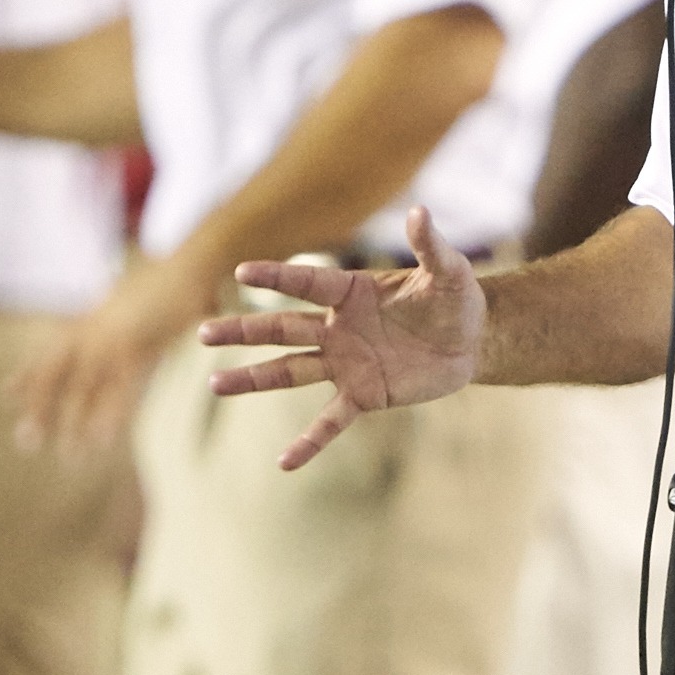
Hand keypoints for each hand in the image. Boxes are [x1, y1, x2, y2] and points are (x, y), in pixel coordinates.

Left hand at [9, 253, 209, 455]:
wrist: (191, 263)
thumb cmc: (169, 280)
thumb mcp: (134, 299)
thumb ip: (118, 316)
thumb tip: (112, 334)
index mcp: (92, 320)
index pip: (53, 350)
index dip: (28, 374)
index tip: (3, 397)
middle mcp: (94, 330)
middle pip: (56, 371)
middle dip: (40, 405)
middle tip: (26, 442)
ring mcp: (113, 338)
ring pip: (83, 386)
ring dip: (75, 422)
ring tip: (70, 458)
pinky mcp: (139, 346)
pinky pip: (120, 388)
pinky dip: (111, 416)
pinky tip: (104, 441)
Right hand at [198, 206, 489, 468]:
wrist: (472, 342)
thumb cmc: (456, 299)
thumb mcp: (449, 271)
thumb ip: (430, 245)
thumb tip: (421, 211)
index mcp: (351, 291)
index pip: (306, 282)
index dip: (277, 278)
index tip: (242, 272)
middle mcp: (338, 327)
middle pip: (281, 328)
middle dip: (243, 331)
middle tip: (203, 334)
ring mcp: (346, 363)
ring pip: (290, 370)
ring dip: (254, 378)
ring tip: (215, 384)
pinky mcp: (363, 395)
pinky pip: (330, 421)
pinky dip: (309, 442)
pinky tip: (284, 462)